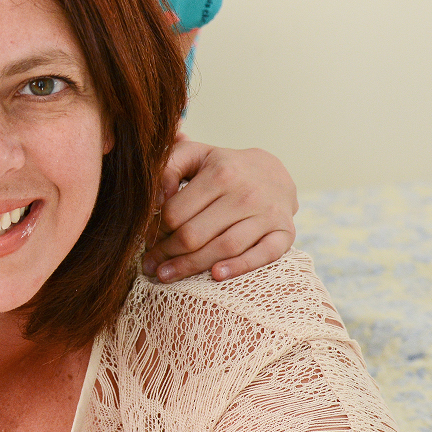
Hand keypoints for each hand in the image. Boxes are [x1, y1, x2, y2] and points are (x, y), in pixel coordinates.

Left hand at [142, 141, 297, 281]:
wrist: (272, 172)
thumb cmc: (223, 168)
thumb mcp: (195, 155)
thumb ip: (168, 167)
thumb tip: (155, 198)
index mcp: (220, 173)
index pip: (176, 212)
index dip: (156, 230)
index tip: (147, 240)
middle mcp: (246, 193)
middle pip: (196, 234)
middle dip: (166, 253)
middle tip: (150, 264)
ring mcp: (267, 214)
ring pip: (224, 248)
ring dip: (191, 266)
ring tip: (167, 275)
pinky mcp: (284, 233)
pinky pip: (263, 255)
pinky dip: (239, 267)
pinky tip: (215, 275)